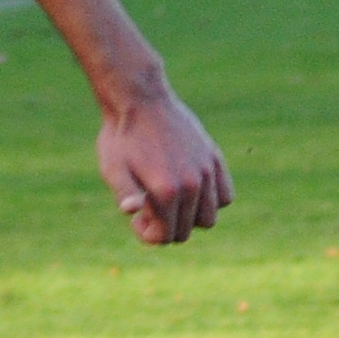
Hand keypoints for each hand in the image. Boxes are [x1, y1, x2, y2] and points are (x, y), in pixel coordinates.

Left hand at [97, 88, 230, 243]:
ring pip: (209, 218)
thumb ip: (124, 194)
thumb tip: (130, 212)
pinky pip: (225, 196)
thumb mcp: (113, 169)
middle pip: (186, 231)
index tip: (137, 216)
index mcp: (166, 191)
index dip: (148, 234)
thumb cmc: (120, 139)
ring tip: (168, 198)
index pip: (166, 237)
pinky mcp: (215, 159)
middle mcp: (193, 184)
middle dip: (165, 226)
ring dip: (188, 217)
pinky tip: (188, 189)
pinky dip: (210, 201)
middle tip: (148, 205)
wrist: (140, 101)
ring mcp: (207, 172)